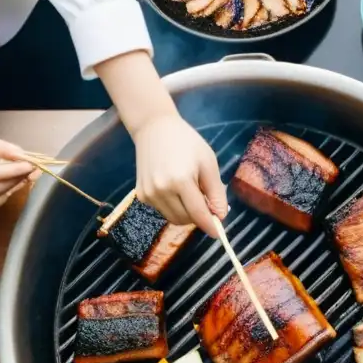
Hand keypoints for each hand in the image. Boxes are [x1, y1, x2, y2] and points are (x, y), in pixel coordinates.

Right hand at [134, 112, 226, 237]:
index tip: (219, 234)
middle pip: (186, 220)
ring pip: (173, 218)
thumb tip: (220, 216)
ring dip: (186, 213)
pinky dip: (173, 206)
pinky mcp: (141, 195)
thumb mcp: (208, 163)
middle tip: (205, 200)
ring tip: (189, 191)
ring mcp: (148, 194)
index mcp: (180, 180)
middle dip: (198, 216)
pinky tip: (174, 187)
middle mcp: (161, 190)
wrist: (154, 128)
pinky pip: (163, 211)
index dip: (210, 226)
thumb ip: (216, 192)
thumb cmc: (186, 142)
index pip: (198, 214)